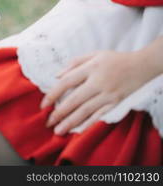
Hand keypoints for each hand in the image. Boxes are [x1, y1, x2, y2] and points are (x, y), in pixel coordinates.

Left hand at [40, 50, 155, 135]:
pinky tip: (78, 130)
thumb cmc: (114, 59)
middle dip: (60, 113)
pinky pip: (100, 115)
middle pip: (75, 99)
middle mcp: (98, 82)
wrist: (142, 66)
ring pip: (86, 110)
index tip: (43, 105)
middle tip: (48, 123)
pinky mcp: (116, 103)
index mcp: (90, 68)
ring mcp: (108, 94)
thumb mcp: (94, 54)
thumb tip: (57, 75)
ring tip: (59, 130)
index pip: (67, 82)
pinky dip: (89, 123)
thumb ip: (74, 63)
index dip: (54, 94)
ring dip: (71, 121)